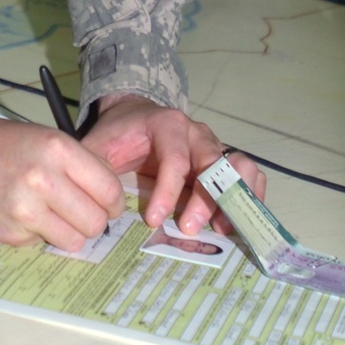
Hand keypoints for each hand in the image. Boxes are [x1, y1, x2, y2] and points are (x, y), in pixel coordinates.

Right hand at [0, 115, 124, 248]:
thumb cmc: (4, 144)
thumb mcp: (48, 138)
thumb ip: (82, 163)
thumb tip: (111, 196)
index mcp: (58, 149)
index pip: (109, 190)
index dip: (113, 202)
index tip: (107, 204)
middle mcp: (44, 180)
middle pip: (96, 222)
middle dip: (94, 220)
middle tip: (81, 212)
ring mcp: (26, 210)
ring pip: (75, 241)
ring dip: (70, 232)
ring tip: (54, 216)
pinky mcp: (11, 233)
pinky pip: (44, 244)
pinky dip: (41, 234)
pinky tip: (26, 215)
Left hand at [81, 95, 264, 236]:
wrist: (135, 114)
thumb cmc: (118, 134)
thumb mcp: (98, 145)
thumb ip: (95, 167)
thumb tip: (99, 203)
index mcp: (167, 124)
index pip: (175, 159)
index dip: (168, 192)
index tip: (153, 220)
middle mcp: (196, 133)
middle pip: (212, 164)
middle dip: (205, 200)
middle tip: (189, 229)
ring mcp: (214, 145)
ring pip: (240, 166)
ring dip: (235, 198)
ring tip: (221, 229)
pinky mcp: (224, 160)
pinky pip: (249, 175)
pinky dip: (249, 197)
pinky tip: (235, 223)